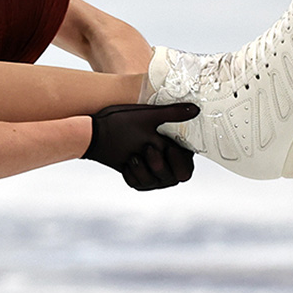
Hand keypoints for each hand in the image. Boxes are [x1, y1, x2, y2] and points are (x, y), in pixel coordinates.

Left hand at [84, 103, 198, 189]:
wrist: (97, 132)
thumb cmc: (122, 121)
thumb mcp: (147, 116)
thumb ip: (172, 114)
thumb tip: (195, 108)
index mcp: (173, 149)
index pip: (187, 166)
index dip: (179, 160)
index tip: (167, 147)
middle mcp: (166, 164)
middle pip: (173, 178)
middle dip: (158, 164)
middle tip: (146, 148)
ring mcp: (152, 174)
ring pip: (155, 182)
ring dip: (142, 167)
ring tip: (132, 154)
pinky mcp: (138, 180)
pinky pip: (139, 184)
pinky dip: (131, 172)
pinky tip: (125, 161)